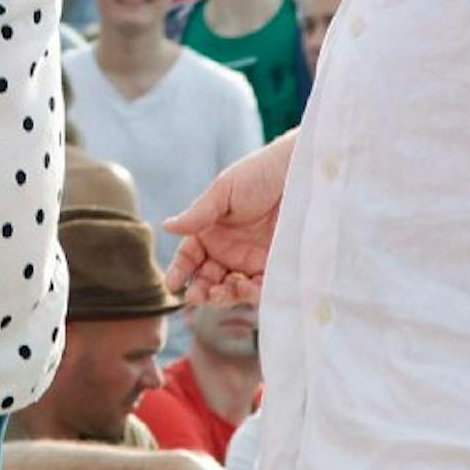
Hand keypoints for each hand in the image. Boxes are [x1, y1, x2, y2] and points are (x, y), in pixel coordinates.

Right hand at [164, 134, 297, 304]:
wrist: (302, 173)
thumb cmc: (261, 173)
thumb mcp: (225, 190)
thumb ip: (198, 214)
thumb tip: (166, 226)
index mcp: (211, 230)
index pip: (189, 257)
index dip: (180, 271)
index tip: (172, 284)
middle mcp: (228, 249)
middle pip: (207, 278)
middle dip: (199, 290)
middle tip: (196, 296)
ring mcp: (251, 260)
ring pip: (230, 288)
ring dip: (222, 296)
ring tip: (219, 293)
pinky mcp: (275, 267)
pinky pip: (259, 288)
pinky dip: (250, 294)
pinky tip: (245, 289)